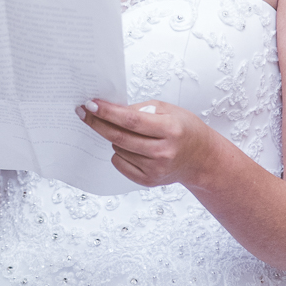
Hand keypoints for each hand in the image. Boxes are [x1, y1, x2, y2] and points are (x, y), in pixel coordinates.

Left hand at [76, 99, 220, 187]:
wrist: (201, 158)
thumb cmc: (184, 129)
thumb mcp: (167, 109)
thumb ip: (139, 109)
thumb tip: (110, 109)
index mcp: (170, 130)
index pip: (131, 120)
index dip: (108, 112)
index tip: (90, 104)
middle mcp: (163, 152)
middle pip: (119, 137)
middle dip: (97, 123)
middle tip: (84, 112)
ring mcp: (155, 169)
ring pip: (118, 149)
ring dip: (114, 137)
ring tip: (128, 132)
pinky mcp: (149, 181)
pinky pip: (119, 163)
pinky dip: (119, 152)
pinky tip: (131, 147)